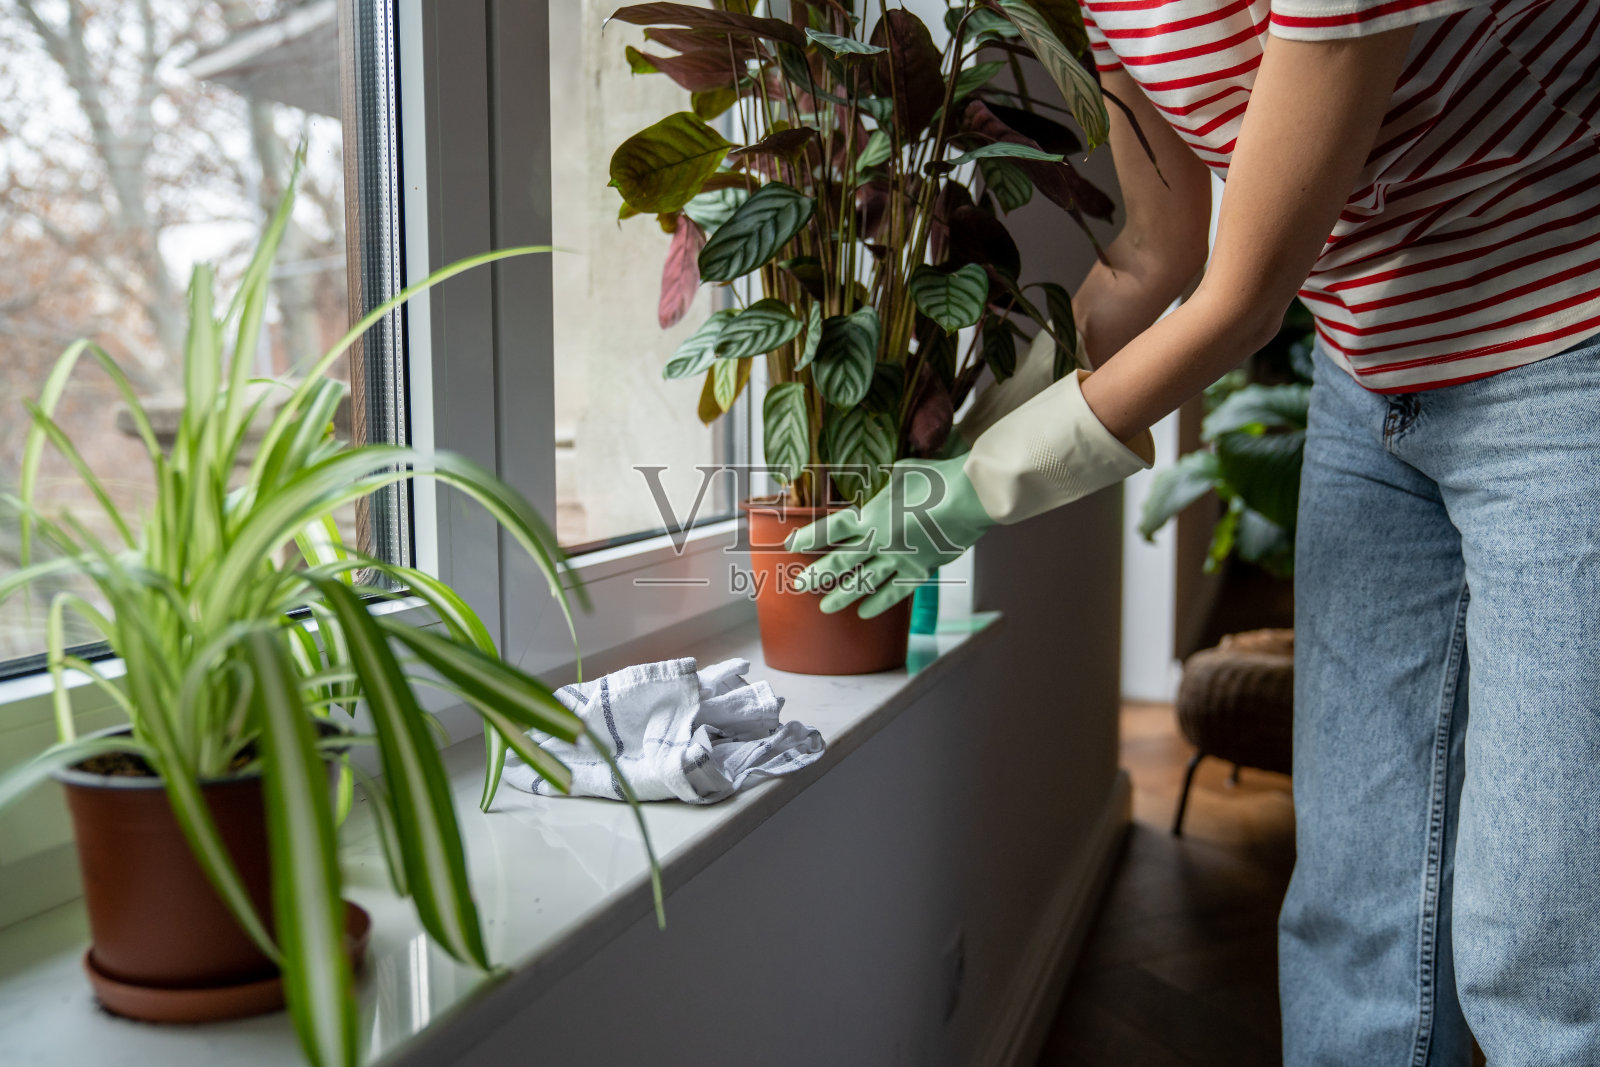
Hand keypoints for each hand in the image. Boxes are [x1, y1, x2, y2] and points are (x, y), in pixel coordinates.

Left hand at [784, 456, 995, 618]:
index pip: (831, 528)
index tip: (791, 545)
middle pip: (841, 562)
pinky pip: (894, 592)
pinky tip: (865, 612)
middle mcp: (880, 541)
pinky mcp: (920, 571)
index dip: (809, 537)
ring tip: (826, 607)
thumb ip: (886, 485)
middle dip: (818, 575)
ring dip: (843, 596)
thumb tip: (884, 484)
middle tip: (799, 586)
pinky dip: (878, 603)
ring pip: (864, 583)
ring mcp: (899, 560)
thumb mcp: (902, 473)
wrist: (968, 499)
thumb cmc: (937, 479)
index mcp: (871, 515)